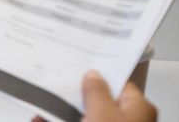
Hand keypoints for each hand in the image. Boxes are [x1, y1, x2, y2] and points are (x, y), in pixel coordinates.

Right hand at [31, 70, 155, 121]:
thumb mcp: (102, 113)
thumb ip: (96, 92)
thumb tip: (94, 76)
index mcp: (139, 110)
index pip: (120, 84)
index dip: (100, 73)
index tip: (80, 63)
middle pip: (101, 102)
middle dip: (77, 94)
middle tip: (58, 80)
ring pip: (86, 118)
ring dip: (64, 111)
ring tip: (43, 101)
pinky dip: (59, 121)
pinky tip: (40, 118)